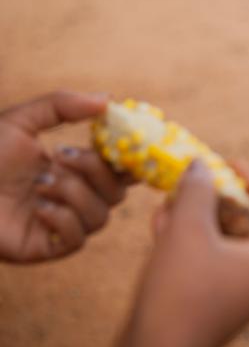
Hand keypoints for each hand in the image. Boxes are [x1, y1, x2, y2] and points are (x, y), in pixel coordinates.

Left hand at [0, 91, 127, 262]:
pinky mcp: (48, 247)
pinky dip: (62, 218)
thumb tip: (108, 99)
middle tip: (60, 155)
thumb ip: (63, 105)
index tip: (127, 142)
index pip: (119, 169)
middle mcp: (75, 199)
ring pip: (100, 215)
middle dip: (94, 170)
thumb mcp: (20, 121)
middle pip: (117, 192)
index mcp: (75, 170)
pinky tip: (37, 208)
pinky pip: (78, 238)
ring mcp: (63, 224)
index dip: (130, 159)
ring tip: (38, 183)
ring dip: (73, 193)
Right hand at [114, 160, 248, 346]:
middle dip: (216, 200)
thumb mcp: (187, 229)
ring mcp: (234, 299)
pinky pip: (205, 267)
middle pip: (245, 227)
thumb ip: (197, 191)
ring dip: (196, 219)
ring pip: (220, 246)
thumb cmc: (178, 290)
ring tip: (171, 198)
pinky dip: (187, 245)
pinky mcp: (210, 310)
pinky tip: (161, 225)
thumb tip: (201, 166)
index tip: (231, 162)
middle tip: (196, 180)